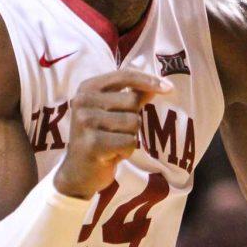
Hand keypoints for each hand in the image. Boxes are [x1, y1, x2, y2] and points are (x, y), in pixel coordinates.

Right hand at [54, 70, 172, 198]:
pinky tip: (111, 154)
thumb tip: (158, 84)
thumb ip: (131, 96)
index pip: (124, 75)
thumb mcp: (111, 112)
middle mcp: (83, 101)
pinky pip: (129, 142)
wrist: (77, 171)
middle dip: (133, 118)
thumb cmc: (98, 137)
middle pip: (132, 101)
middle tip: (117, 131)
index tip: (169, 87)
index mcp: (87, 88)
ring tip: (113, 143)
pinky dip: (126, 151)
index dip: (148, 80)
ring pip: (132, 122)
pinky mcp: (92, 143)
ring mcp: (86, 122)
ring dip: (130, 137)